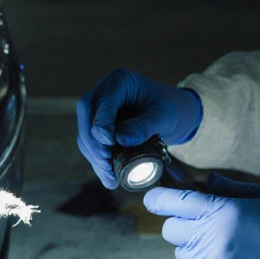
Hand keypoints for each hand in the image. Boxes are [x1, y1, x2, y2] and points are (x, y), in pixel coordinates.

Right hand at [75, 68, 202, 188]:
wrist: (173, 113)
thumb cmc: (171, 109)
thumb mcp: (164, 116)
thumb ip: (145, 126)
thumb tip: (121, 139)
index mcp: (120, 81)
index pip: (103, 103)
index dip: (102, 124)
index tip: (108, 145)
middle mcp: (103, 92)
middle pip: (87, 116)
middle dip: (94, 143)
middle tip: (106, 164)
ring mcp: (98, 108)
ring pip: (86, 132)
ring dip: (94, 156)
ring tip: (109, 177)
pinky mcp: (98, 125)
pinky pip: (91, 143)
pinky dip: (97, 160)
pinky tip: (108, 175)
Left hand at [144, 173, 259, 258]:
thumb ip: (231, 187)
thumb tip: (206, 182)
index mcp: (221, 211)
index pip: (173, 202)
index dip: (156, 198)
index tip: (152, 198)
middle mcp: (210, 237)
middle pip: (169, 230)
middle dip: (178, 223)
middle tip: (198, 222)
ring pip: (180, 252)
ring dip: (191, 245)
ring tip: (220, 242)